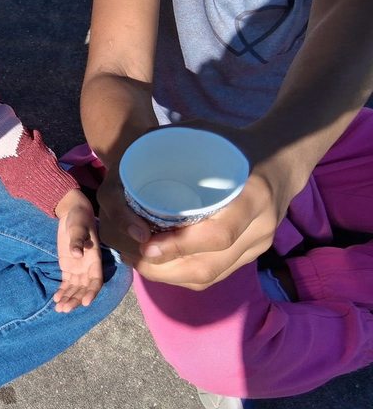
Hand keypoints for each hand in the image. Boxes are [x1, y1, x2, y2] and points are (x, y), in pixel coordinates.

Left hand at [53, 189, 103, 311]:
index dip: (92, 291)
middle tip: (65, 309)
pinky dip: (63, 292)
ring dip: (69, 299)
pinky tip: (56, 300)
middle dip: (76, 300)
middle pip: (84, 288)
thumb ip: (77, 240)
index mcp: (94, 259)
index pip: (96, 280)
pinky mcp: (68, 267)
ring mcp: (78, 268)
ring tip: (60, 309)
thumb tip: (76, 254)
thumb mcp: (78, 227)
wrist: (72, 213)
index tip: (86, 302)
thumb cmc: (79, 218)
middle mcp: (88, 267)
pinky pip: (67, 283)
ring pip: (75, 288)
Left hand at [97, 122, 290, 288]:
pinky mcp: (253, 253)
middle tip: (130, 255)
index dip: (179, 245)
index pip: (218, 233)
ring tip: (138, 261)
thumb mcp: (207, 133)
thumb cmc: (235, 144)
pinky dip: (182, 274)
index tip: (146, 246)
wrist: (283, 159)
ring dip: (168, 275)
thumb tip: (126, 160)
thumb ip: (171, 144)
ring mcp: (259, 244)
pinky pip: (215, 275)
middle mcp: (261, 225)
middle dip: (163, 268)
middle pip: (208, 265)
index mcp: (253, 193)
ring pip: (209, 275)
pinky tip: (159, 265)